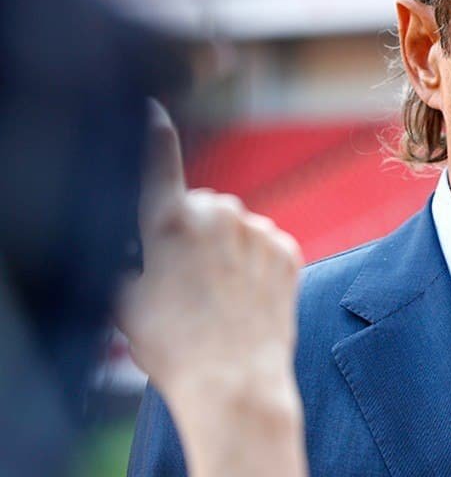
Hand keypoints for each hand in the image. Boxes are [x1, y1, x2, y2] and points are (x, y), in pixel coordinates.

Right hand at [117, 100, 306, 476]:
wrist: (234, 381)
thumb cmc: (170, 346)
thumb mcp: (124, 297)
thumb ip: (130, 253)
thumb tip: (138, 238)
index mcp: (167, 222)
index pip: (157, 160)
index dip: (153, 132)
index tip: (154, 107)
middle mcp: (216, 213)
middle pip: (200, 206)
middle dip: (192, 232)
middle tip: (186, 282)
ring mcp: (257, 230)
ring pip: (234, 226)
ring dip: (226, 247)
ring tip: (218, 297)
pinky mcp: (287, 248)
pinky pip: (264, 242)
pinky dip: (255, 261)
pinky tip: (246, 295)